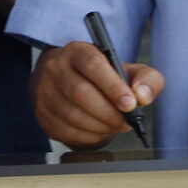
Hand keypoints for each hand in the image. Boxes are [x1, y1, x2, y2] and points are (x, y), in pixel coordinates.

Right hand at [30, 40, 162, 149]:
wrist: (69, 79)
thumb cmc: (102, 76)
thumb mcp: (128, 70)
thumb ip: (146, 79)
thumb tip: (143, 96)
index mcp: (77, 51)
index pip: (93, 65)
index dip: (113, 87)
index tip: (130, 104)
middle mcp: (55, 68)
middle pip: (81, 93)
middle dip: (109, 113)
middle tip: (126, 121)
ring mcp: (44, 91)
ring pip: (73, 115)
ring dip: (100, 127)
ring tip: (115, 125)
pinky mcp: (42, 114)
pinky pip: (66, 131)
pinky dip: (88, 136)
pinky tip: (99, 131)